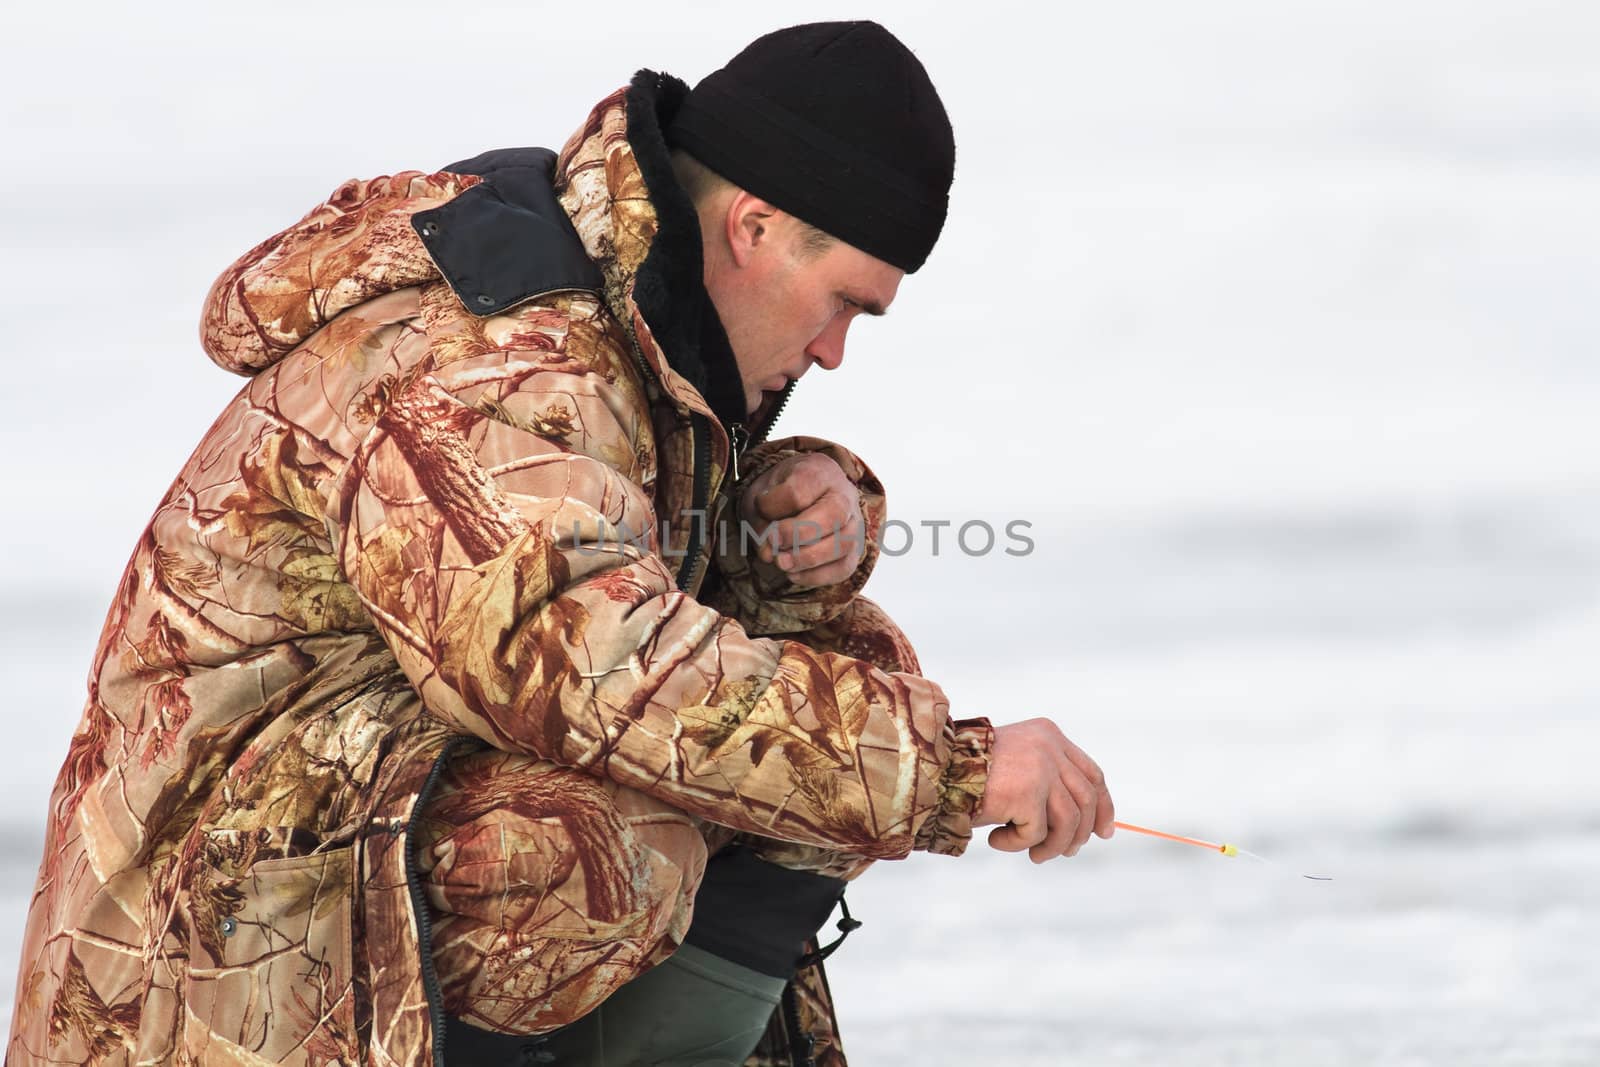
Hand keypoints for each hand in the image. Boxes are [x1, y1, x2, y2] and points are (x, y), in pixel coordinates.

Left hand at [738, 453, 865, 587]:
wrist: (804, 497)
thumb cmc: (780, 495)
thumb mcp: (761, 497)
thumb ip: (760, 522)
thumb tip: (770, 554)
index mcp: (819, 471)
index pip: (798, 492)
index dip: (773, 506)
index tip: (761, 507)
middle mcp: (844, 494)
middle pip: (832, 514)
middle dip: (797, 534)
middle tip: (773, 543)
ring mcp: (854, 523)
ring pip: (843, 544)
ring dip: (808, 559)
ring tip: (781, 563)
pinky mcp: (855, 550)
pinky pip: (844, 567)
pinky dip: (817, 576)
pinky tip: (794, 574)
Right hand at [974, 718, 1113, 862]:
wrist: (934, 771)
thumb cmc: (969, 774)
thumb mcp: (1018, 768)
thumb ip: (1049, 784)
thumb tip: (1086, 827)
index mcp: (1049, 735)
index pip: (1091, 773)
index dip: (1103, 805)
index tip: (1103, 832)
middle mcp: (1049, 747)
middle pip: (1086, 799)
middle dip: (1081, 833)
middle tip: (1066, 852)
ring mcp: (1040, 769)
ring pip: (1068, 822)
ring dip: (1052, 846)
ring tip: (1033, 855)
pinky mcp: (1027, 793)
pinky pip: (1036, 834)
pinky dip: (1017, 844)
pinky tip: (996, 839)